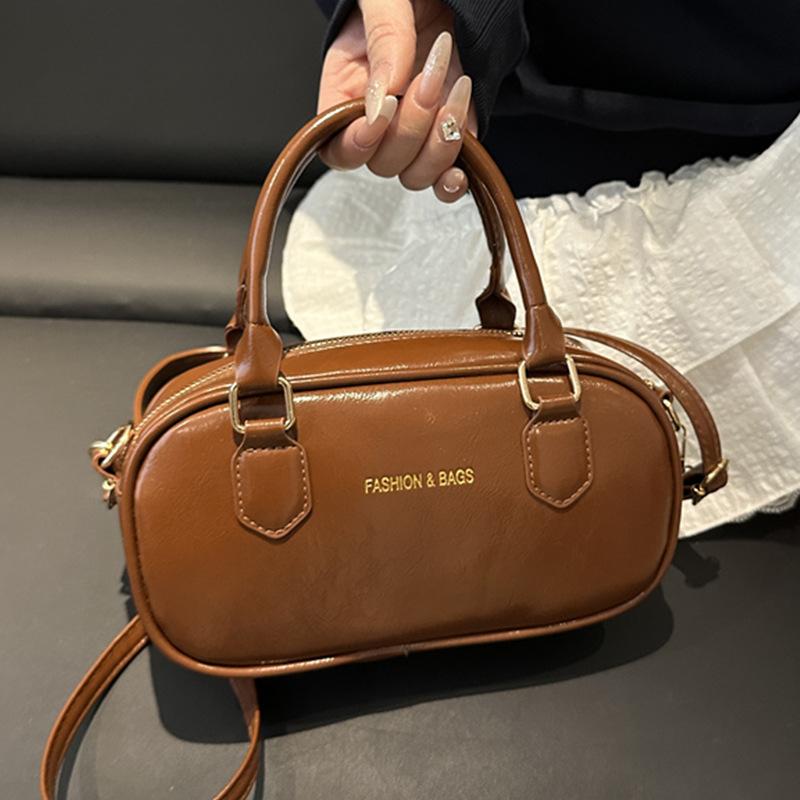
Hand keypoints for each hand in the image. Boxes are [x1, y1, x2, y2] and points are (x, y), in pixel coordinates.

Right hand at [317, 0, 476, 202]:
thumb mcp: (385, 0)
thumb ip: (383, 42)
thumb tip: (383, 95)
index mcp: (345, 92)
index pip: (337, 147)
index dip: (358, 143)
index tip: (387, 109)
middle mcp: (378, 123)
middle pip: (383, 164)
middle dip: (410, 128)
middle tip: (429, 77)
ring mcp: (415, 135)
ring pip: (416, 175)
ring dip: (438, 143)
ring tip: (456, 89)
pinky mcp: (448, 139)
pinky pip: (446, 178)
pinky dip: (455, 175)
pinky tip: (464, 153)